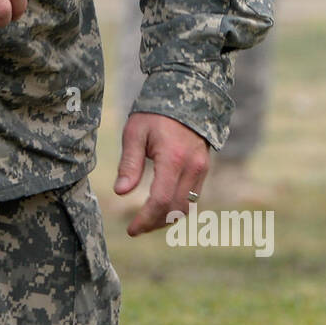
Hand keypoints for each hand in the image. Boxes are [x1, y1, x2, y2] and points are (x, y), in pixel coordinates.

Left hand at [114, 112, 208, 236]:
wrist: (184, 94)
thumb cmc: (154, 114)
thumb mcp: (134, 134)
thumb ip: (129, 164)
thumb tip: (121, 192)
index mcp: (173, 158)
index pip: (161, 200)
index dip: (146, 219)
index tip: (131, 229)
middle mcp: (192, 167)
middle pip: (176, 208)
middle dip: (155, 223)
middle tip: (136, 229)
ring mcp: (201, 168)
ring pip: (187, 206)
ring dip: (167, 218)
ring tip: (147, 221)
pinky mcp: (204, 168)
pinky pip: (193, 197)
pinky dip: (177, 208)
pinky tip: (161, 208)